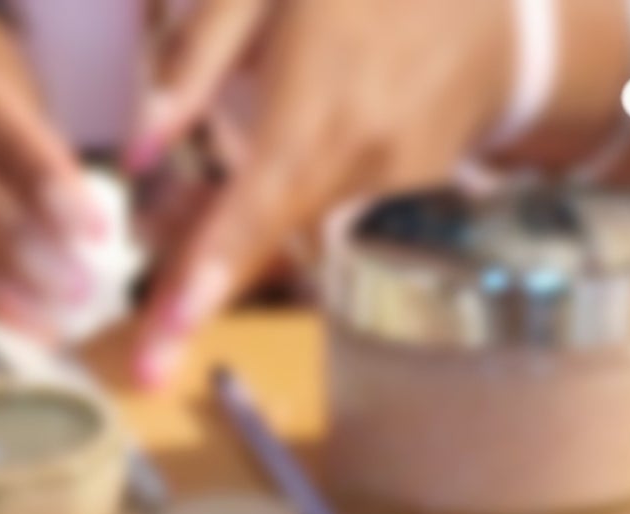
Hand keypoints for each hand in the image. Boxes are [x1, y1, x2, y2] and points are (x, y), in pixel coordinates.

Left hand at [128, 0, 515, 382]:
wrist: (490, 4)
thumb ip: (197, 58)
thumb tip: (139, 151)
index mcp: (319, 103)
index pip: (254, 210)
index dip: (209, 275)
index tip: (168, 337)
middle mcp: (359, 161)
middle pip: (264, 246)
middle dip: (200, 297)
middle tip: (145, 361)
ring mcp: (389, 187)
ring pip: (290, 235)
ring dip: (229, 247)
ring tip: (170, 244)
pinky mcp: (405, 196)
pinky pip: (324, 215)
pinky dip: (277, 215)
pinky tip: (238, 189)